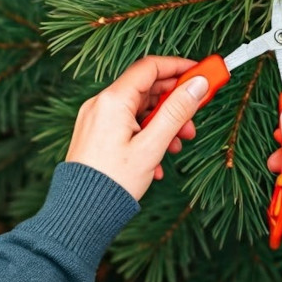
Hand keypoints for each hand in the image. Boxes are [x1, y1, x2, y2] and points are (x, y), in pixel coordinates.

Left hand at [66, 56, 208, 199]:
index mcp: (113, 101)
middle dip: (174, 102)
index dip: (179, 67)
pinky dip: (146, 134)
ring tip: (177, 145)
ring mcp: (96, 119)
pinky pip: (127, 125)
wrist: (80, 213)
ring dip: (162, 123)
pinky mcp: (95, 135)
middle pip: (146, 89)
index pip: (150, 67)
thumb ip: (176, 112)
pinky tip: (157, 160)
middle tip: (194, 119)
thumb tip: (197, 85)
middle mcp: (101, 104)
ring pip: (138, 110)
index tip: (201, 74)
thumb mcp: (152, 146)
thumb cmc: (113, 182)